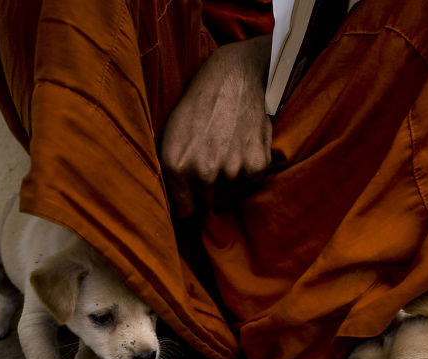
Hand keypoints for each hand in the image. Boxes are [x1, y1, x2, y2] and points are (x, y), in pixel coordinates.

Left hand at [159, 35, 272, 217]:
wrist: (233, 77)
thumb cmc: (198, 105)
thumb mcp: (170, 135)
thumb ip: (172, 172)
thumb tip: (179, 205)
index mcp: (175, 165)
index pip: (184, 212)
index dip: (188, 205)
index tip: (192, 199)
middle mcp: (203, 172)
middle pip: (206, 205)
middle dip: (207, 192)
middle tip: (210, 164)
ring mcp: (232, 170)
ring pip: (229, 194)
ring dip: (228, 180)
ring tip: (225, 149)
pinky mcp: (257, 165)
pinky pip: (249, 183)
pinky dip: (247, 171)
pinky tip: (241, 147)